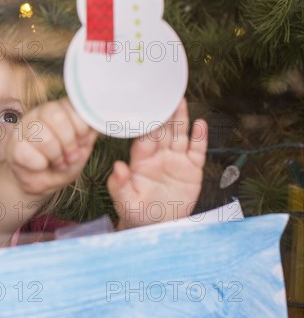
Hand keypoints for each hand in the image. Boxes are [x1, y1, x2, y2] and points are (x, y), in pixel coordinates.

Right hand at [7, 99, 97, 195]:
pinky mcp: (13, 146)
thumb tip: (100, 120)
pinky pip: (28, 152)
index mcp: (59, 109)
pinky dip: (40, 164)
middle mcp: (40, 113)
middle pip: (55, 115)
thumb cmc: (60, 164)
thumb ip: (89, 135)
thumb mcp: (81, 150)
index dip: (81, 125)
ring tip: (58, 163)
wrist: (39, 183)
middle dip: (68, 140)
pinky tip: (41, 166)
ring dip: (55, 155)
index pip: (71, 104)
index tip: (82, 140)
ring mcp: (24, 128)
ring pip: (42, 135)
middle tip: (71, 155)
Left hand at [107, 99, 207, 228]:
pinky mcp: (192, 169)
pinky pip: (197, 150)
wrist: (156, 226)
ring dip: (180, 118)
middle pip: (162, 130)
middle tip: (164, 91)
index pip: (143, 137)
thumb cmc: (136, 212)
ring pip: (179, 134)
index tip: (144, 105)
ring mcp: (176, 160)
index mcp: (140, 160)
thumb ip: (119, 185)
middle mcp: (158, 156)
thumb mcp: (125, 201)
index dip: (145, 122)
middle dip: (163, 112)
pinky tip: (201, 124)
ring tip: (180, 99)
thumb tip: (116, 167)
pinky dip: (200, 138)